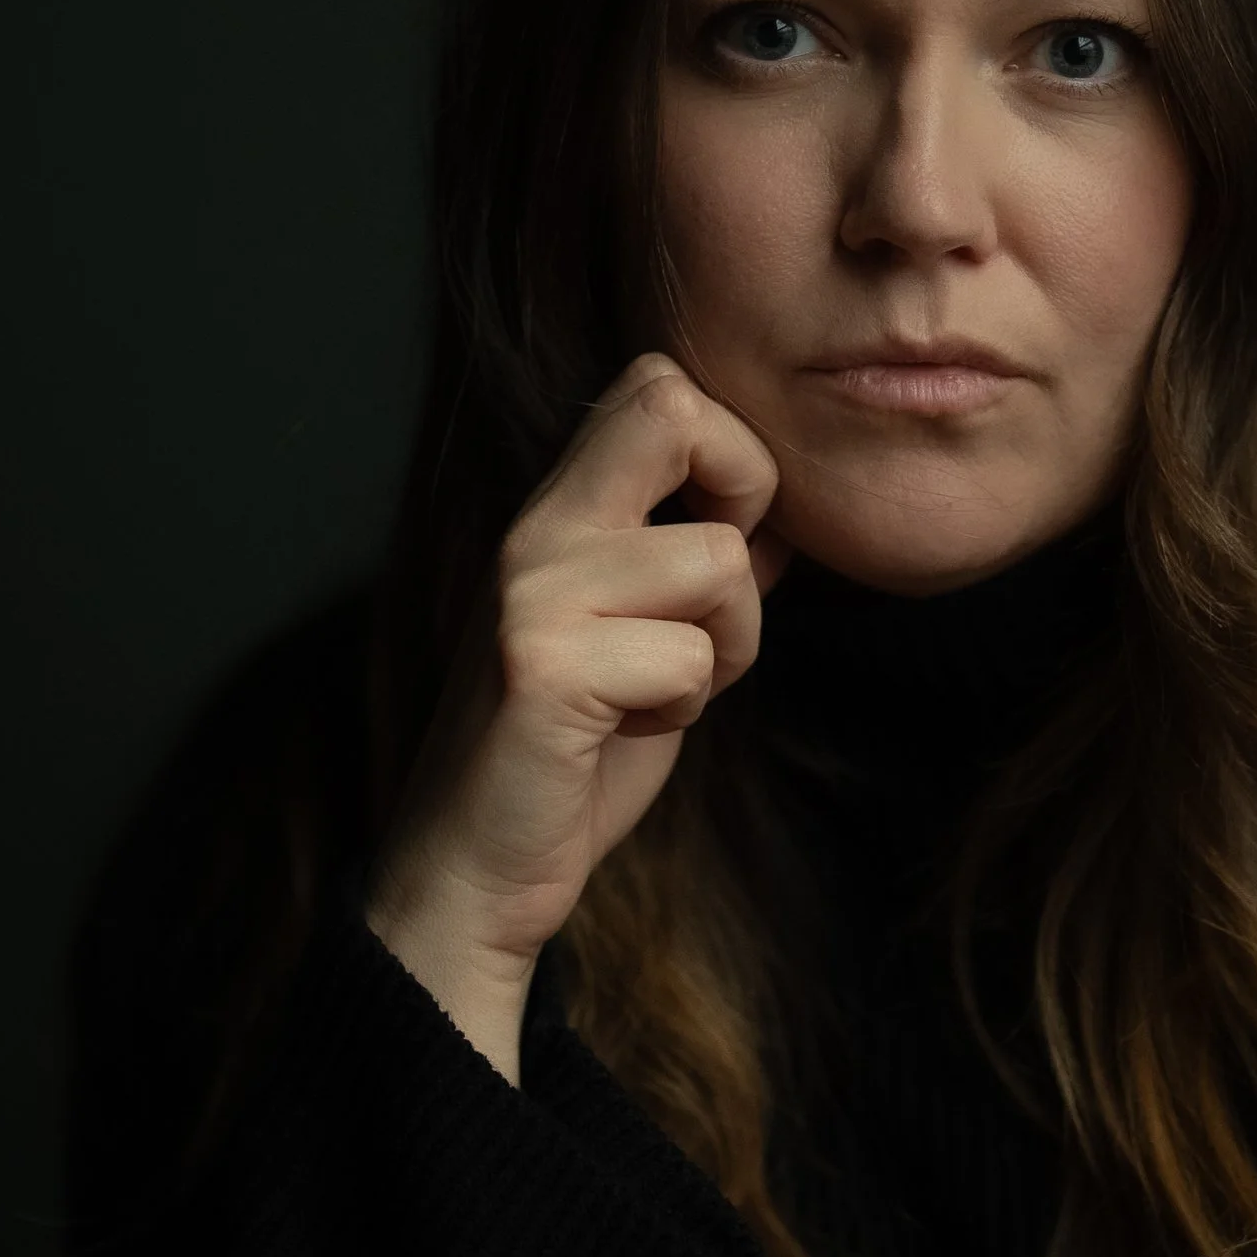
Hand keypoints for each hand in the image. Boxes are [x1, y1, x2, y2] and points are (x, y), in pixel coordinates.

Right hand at [366, 353, 783, 1078]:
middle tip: (716, 594)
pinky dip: (689, 701)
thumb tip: (778, 523)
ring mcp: (531, 595)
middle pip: (674, 408)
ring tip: (664, 687)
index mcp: (560, 513)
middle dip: (745, 497)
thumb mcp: (649, 638)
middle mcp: (536, 531)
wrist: (478, 871)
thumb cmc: (577, 757)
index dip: (731, 451)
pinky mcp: (541, 669)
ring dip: (728, 640)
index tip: (729, 537)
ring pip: (718, 561)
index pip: (658, 385)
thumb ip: (698, 568)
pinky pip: (689, 655)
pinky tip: (629, 729)